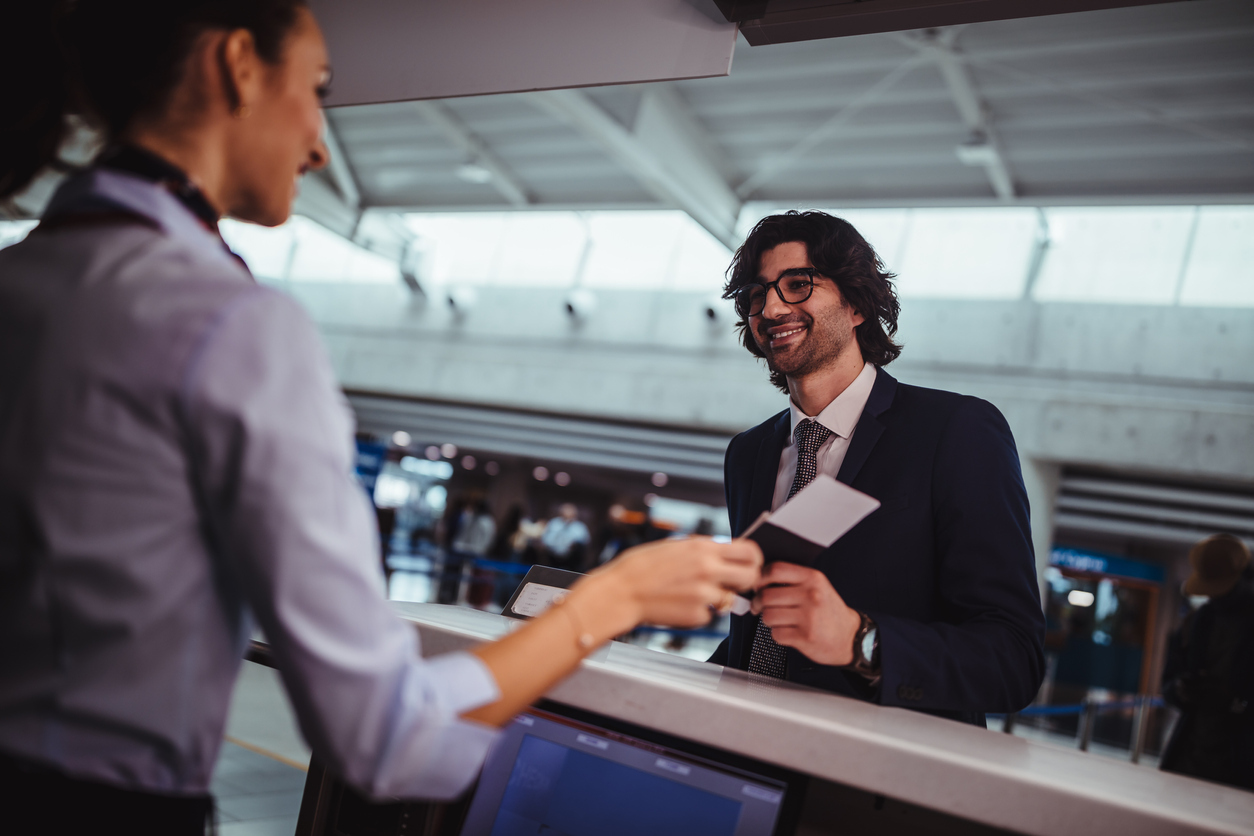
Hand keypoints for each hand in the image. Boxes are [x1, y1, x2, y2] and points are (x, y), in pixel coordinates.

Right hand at [590, 537, 761, 629]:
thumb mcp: (676, 547)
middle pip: (751, 577)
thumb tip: (726, 554)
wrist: (621, 592)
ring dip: (719, 598)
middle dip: (748, 581)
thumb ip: (704, 551)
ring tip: (692, 593)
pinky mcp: (697, 616)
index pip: (750, 551)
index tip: (751, 564)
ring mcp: (704, 595)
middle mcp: (708, 570)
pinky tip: (679, 604)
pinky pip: (710, 615)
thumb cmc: (642, 567)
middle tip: (735, 584)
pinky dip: (699, 612)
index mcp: (703, 548)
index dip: (755, 559)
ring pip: (730, 599)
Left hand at [750, 562, 860, 665]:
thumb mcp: (817, 587)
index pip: (775, 570)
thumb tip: (758, 581)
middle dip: (757, 603)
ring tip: (778, 620)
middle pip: (766, 595)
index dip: (760, 579)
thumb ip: (792, 580)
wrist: (850, 637)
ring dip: (768, 620)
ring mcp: (809, 617)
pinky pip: (776, 634)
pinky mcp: (805, 637)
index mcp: (812, 578)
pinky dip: (778, 635)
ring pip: (768, 616)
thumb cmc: (828, 611)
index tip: (757, 586)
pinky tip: (788, 632)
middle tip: (759, 607)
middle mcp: (811, 595)